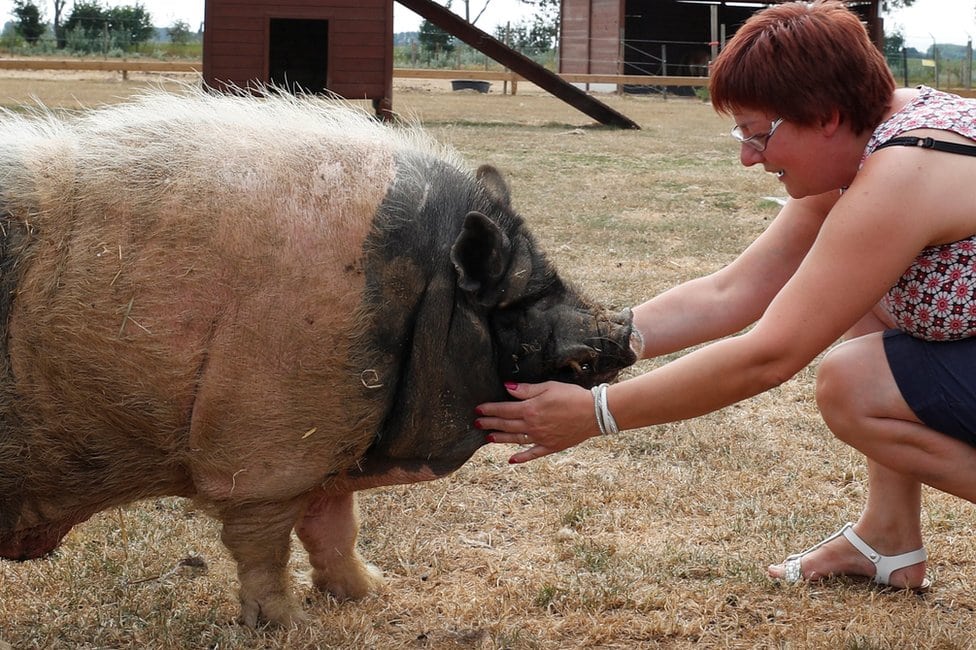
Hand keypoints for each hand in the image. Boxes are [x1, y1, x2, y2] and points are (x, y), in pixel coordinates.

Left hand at [475, 381, 599, 463]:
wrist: (593, 413)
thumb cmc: (572, 396)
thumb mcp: (548, 387)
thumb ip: (526, 390)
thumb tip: (508, 387)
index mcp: (530, 409)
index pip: (504, 409)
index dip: (490, 409)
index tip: (478, 409)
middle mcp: (532, 426)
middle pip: (506, 425)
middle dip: (489, 423)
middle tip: (477, 424)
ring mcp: (540, 438)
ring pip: (515, 439)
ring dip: (500, 439)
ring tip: (488, 438)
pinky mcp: (550, 446)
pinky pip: (532, 454)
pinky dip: (521, 458)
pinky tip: (511, 460)